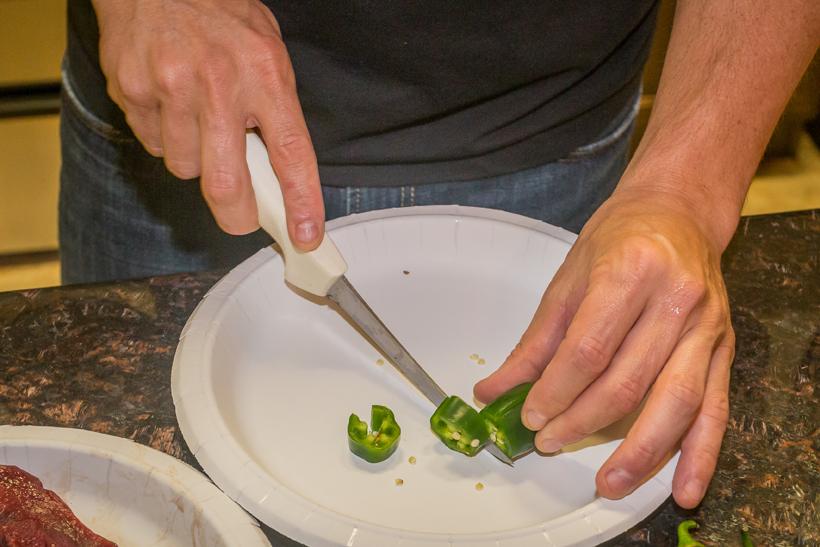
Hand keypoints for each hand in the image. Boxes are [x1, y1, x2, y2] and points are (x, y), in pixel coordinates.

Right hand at [92, 0, 323, 246]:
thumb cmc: (219, 13)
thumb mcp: (267, 53)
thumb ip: (275, 111)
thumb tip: (278, 175)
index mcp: (264, 74)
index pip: (291, 155)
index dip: (302, 204)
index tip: (307, 236)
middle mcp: (217, 85)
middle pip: (225, 185)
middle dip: (236, 215)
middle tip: (242, 216)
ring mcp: (170, 90)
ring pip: (186, 168)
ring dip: (197, 160)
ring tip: (198, 118)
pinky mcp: (133, 92)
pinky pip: (154, 145)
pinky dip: (166, 137)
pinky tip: (171, 103)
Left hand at [474, 187, 733, 508]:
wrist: (678, 212)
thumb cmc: (620, 238)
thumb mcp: (568, 279)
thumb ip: (536, 341)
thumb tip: (494, 389)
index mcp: (630, 271)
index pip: (588, 349)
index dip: (555, 390)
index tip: (530, 413)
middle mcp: (675, 299)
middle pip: (627, 380)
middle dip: (582, 421)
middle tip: (549, 441)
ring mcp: (707, 327)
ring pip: (674, 403)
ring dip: (640, 453)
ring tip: (607, 483)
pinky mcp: (725, 349)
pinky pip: (715, 410)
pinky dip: (700, 455)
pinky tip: (684, 491)